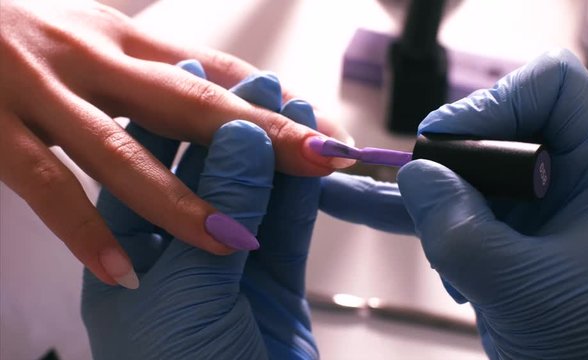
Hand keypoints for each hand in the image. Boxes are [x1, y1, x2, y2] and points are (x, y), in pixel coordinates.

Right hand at [0, 0, 351, 286]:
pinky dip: (82, 230)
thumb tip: (222, 88)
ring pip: (122, 150)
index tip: (325, 130)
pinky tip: (120, 268)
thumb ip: (149, 65)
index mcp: (119, 35)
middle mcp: (88, 55)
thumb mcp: (91, 33)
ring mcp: (39, 92)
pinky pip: (43, 185)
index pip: (216, 69)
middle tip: (319, 162)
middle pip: (191, 99)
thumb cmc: (15, 31)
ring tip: (233, 238)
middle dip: (260, 135)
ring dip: (182, 197)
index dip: (276, 102)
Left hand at [82, 66, 319, 358]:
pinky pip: (291, 225)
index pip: (144, 172)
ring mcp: (230, 269)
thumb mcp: (189, 290)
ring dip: (276, 153)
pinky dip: (305, 189)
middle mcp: (178, 257)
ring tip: (293, 105)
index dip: (171, 122)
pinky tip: (313, 156)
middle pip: (206, 177)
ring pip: (256, 196)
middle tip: (257, 85)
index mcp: (129, 258)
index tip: (195, 81)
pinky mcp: (276, 283)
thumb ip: (217, 210)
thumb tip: (238, 138)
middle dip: (233, 130)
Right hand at [396, 49, 587, 357]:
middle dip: (448, 168)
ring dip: (426, 206)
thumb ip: (460, 229)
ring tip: (410, 238)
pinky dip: (408, 216)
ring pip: (461, 174)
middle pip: (492, 129)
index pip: (551, 88)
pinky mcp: (504, 236)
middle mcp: (565, 176)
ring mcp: (530, 207)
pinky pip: (450, 211)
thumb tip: (413, 174)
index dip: (495, 102)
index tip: (446, 144)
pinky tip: (349, 203)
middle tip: (425, 206)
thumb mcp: (523, 289)